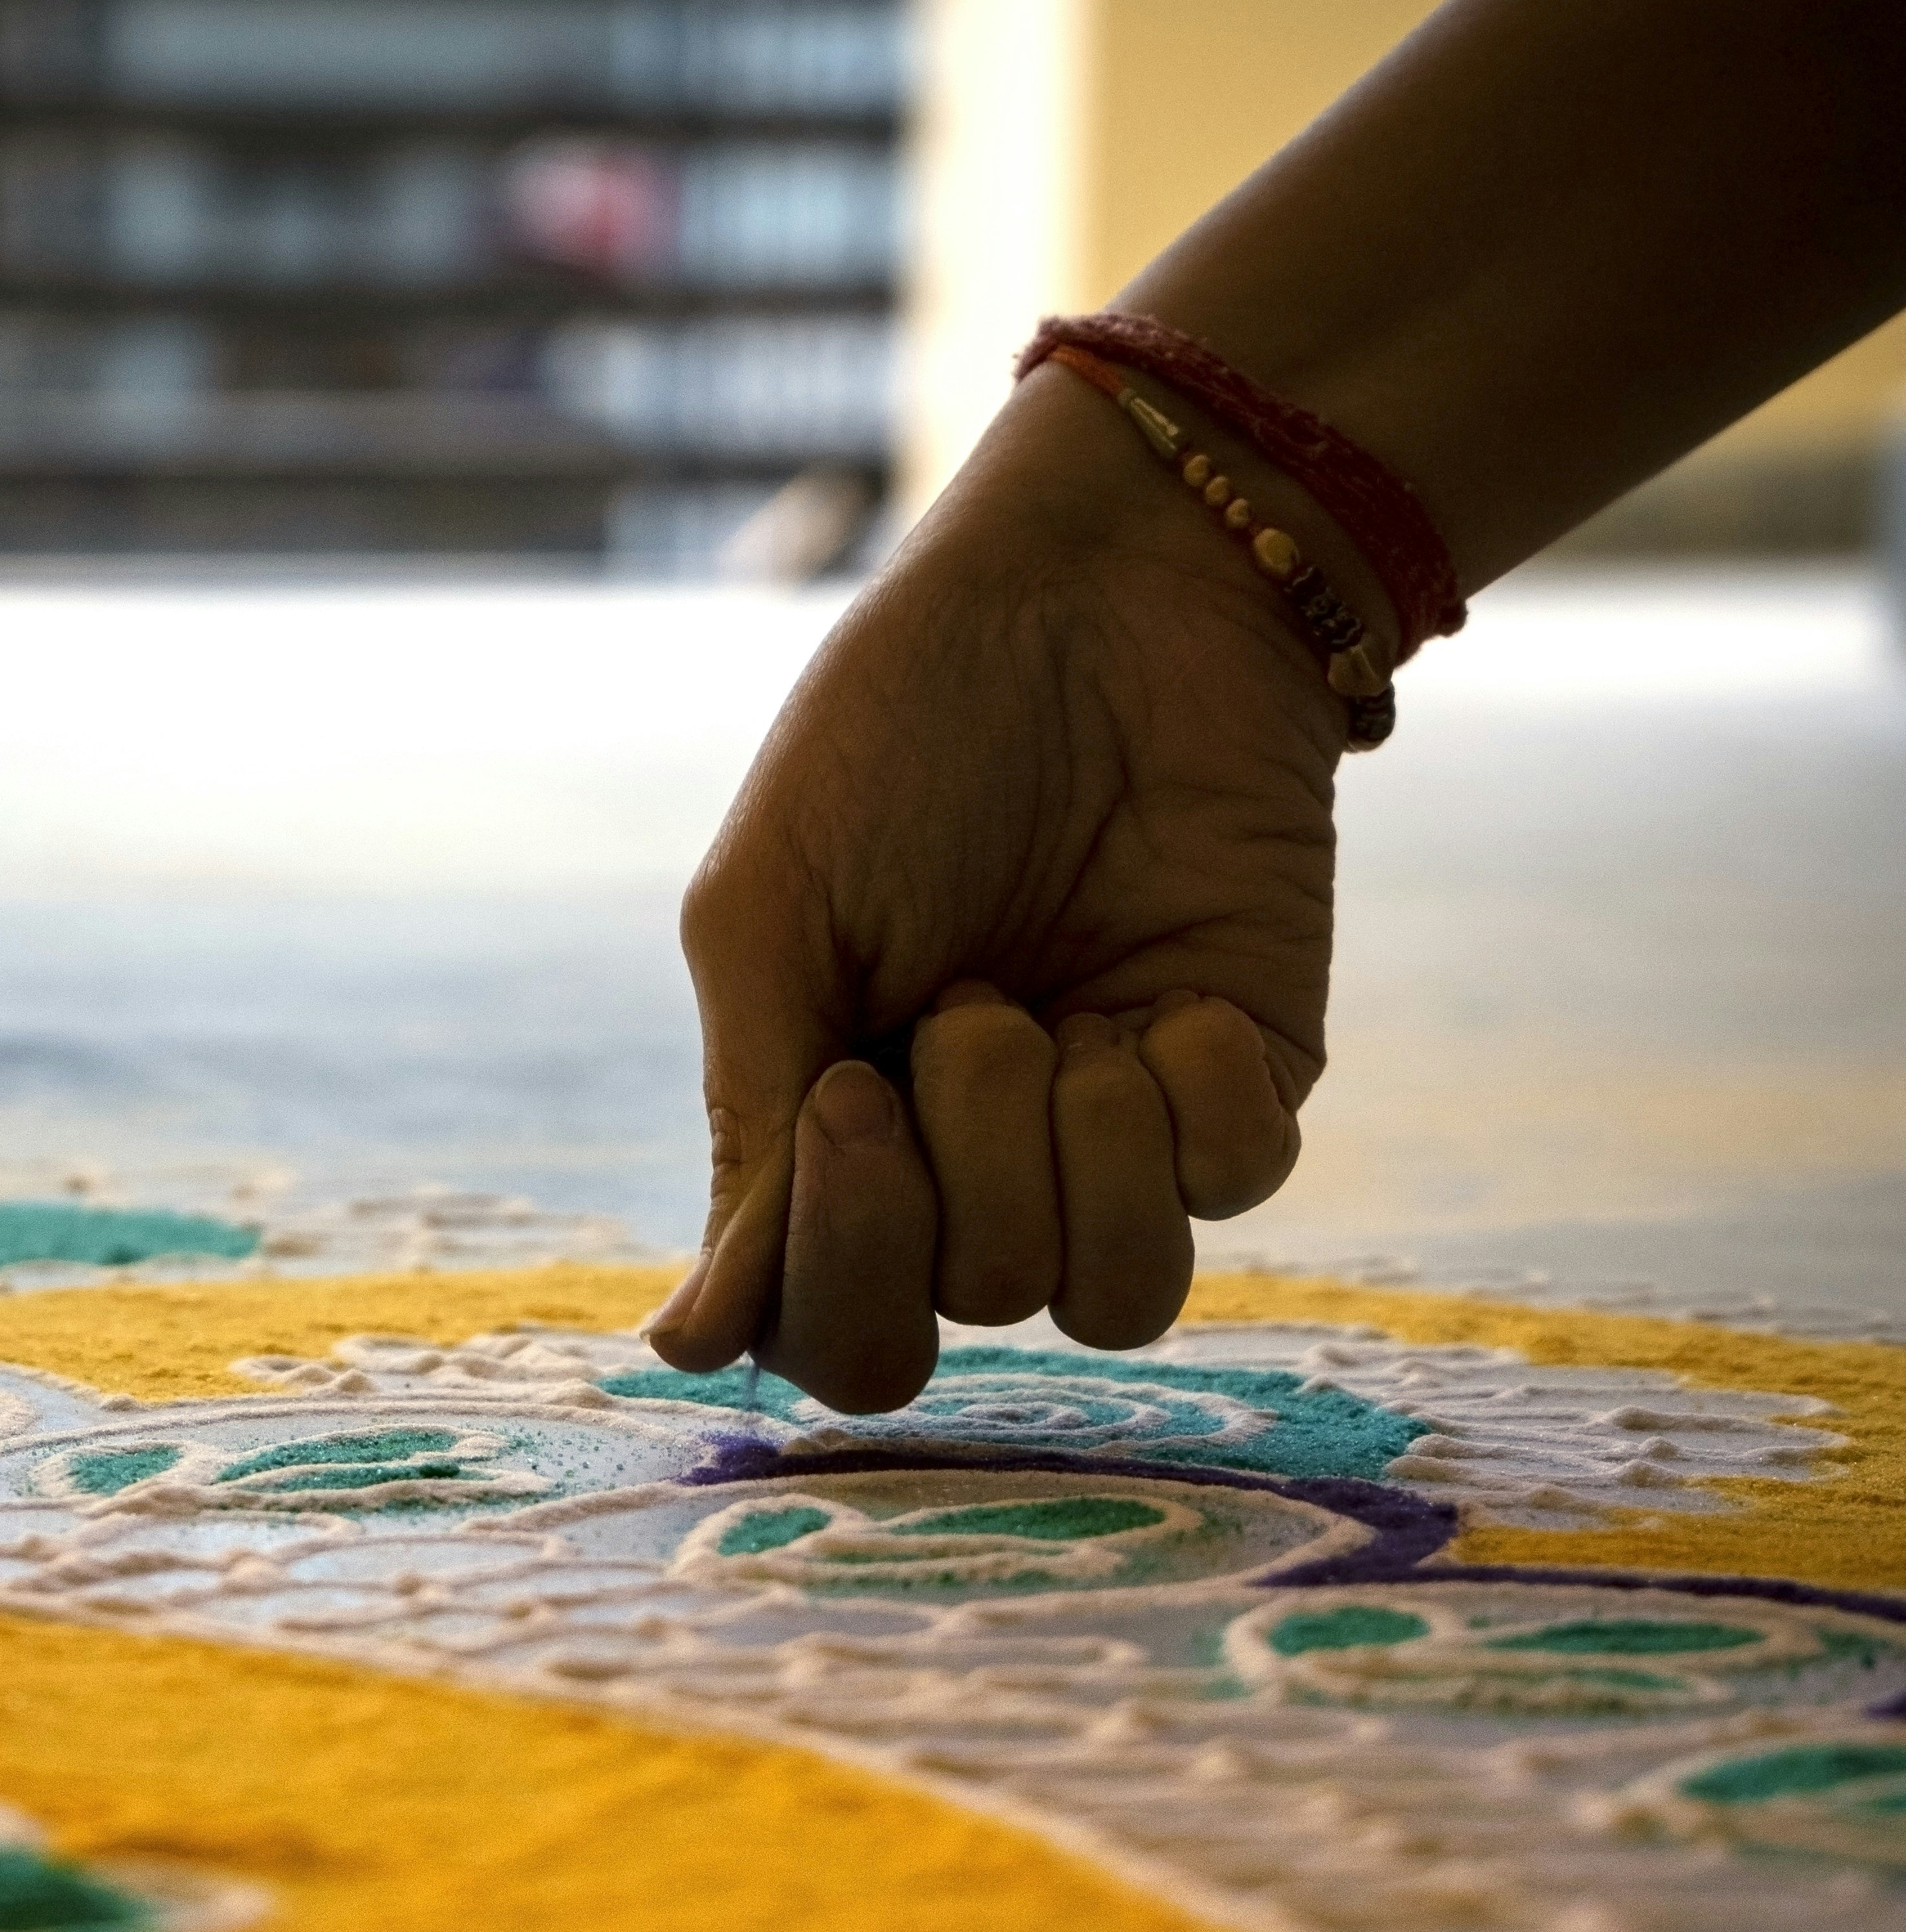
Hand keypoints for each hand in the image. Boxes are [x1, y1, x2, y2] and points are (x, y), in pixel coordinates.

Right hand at [647, 365, 1349, 1411]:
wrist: (1108, 584)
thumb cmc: (906, 731)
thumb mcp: (776, 916)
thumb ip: (750, 1129)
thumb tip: (688, 1347)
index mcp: (842, 1143)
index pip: (837, 1340)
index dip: (843, 1272)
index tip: (848, 1096)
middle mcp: (979, 1167)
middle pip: (971, 1319)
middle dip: (963, 1169)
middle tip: (964, 1004)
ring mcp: (1115, 1138)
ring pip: (1117, 1299)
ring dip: (1082, 1158)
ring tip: (1065, 1018)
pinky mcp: (1244, 1084)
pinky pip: (1234, 1190)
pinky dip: (1194, 1096)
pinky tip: (1172, 994)